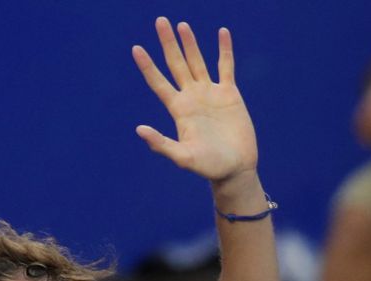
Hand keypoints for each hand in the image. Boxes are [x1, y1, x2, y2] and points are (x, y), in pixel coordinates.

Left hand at [132, 18, 256, 183]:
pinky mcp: (229, 94)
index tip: (136, 48)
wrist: (235, 169)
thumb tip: (139, 129)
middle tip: (160, 20)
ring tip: (181, 25)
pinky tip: (221, 33)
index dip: (147, 65)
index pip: (158, 82)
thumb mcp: (183, 158)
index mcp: (178, 110)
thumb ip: (161, 144)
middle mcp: (191, 98)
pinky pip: (226, 66)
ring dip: (190, 43)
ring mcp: (210, 94)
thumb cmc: (208, 167)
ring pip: (197, 62)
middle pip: (176, 64)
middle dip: (167, 43)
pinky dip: (224, 49)